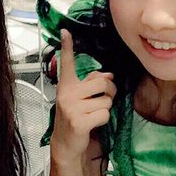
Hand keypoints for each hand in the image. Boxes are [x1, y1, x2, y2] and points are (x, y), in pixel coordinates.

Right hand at [51, 29, 116, 163]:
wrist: (66, 143)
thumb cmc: (75, 117)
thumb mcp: (79, 98)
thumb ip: (92, 84)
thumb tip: (110, 75)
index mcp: (66, 85)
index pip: (67, 63)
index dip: (67, 46)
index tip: (65, 32)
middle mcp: (66, 94)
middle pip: (103, 83)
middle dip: (109, 92)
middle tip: (103, 99)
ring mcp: (71, 108)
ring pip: (106, 100)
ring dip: (105, 108)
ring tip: (93, 114)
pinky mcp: (78, 121)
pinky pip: (104, 114)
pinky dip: (103, 120)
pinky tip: (92, 124)